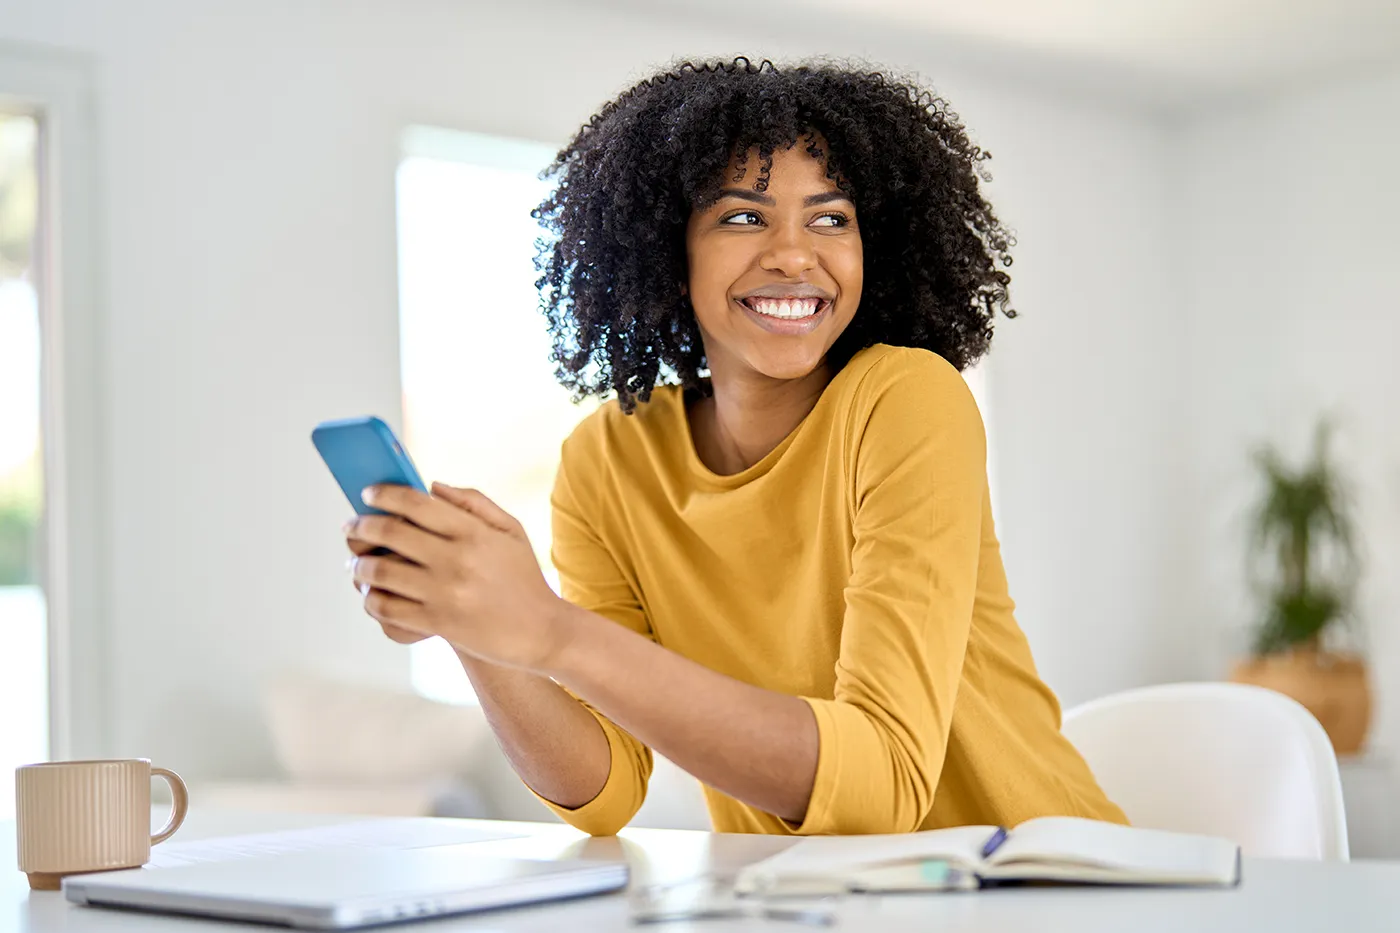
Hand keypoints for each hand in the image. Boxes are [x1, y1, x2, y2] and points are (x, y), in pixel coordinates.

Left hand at [343, 482, 569, 669]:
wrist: (542, 632)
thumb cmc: (523, 577)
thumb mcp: (510, 530)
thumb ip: (473, 502)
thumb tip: (431, 486)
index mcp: (473, 532)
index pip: (416, 502)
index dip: (384, 493)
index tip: (368, 493)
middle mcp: (457, 559)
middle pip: (390, 533)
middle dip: (360, 525)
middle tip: (350, 526)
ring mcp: (445, 593)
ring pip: (380, 572)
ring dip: (359, 565)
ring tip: (356, 563)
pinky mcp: (438, 623)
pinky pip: (387, 607)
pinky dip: (371, 598)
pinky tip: (371, 593)